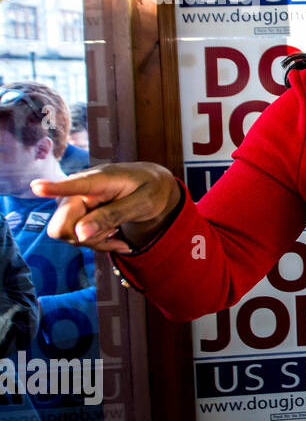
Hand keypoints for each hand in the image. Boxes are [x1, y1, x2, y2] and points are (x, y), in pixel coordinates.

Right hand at [29, 163, 180, 252]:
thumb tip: (80, 234)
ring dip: (95, 240)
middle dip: (86, 237)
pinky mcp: (76, 213)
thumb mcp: (142, 204)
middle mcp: (80, 189)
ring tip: (118, 233)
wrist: (153, 185)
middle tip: (115, 234)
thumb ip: (112, 216)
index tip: (36, 187)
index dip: (54, 187)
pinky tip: (116, 238)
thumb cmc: (150, 189)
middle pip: (62, 224)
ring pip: (69, 235)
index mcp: (101, 179)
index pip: (75, 184)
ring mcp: (75, 201)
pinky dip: (97, 242)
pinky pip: (76, 237)